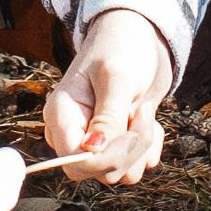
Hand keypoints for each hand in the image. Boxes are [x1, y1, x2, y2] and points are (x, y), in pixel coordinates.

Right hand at [41, 7, 174, 188]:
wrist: (141, 37)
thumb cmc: (122, 47)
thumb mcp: (117, 78)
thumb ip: (107, 116)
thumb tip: (92, 152)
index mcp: (61, 115)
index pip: (74, 162)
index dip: (105, 158)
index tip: (129, 130)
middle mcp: (74, 133)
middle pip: (99, 172)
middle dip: (129, 148)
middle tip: (141, 113)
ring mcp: (96, 142)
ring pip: (120, 173)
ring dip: (141, 147)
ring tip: (143, 112)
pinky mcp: (117, 145)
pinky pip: (135, 166)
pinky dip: (149, 146)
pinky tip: (146, 118)